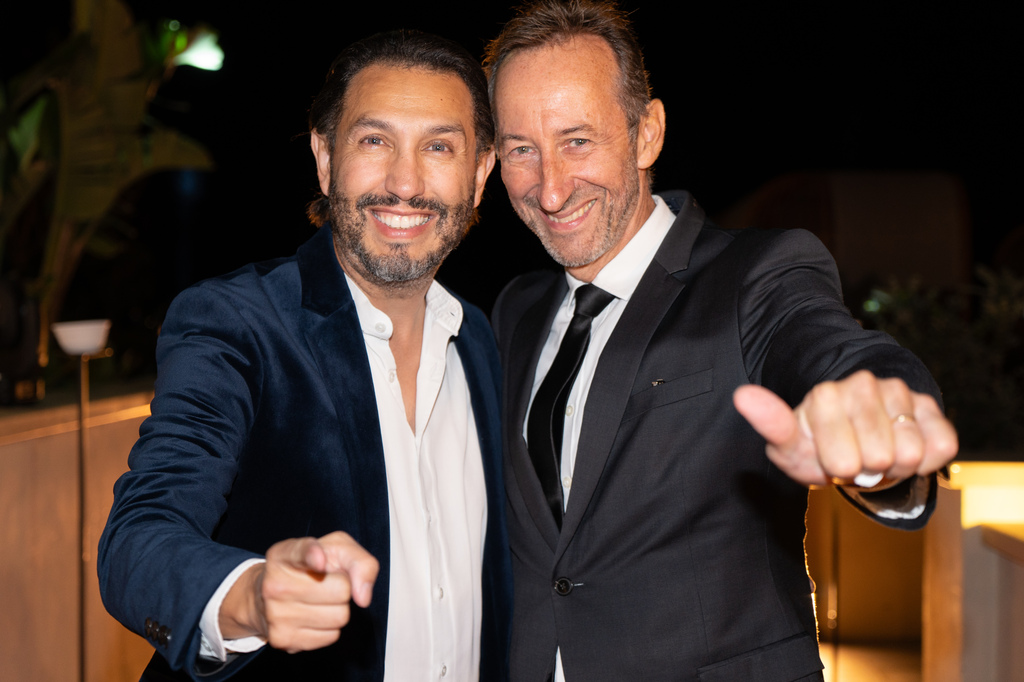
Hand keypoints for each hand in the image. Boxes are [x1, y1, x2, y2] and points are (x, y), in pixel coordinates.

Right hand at [220, 531, 378, 652]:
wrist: (268, 595)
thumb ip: (360, 562)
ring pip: (339, 617)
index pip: (300, 552)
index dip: (312, 554)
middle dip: (343, 588)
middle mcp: (274, 583)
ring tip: (319, 600)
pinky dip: (329, 627)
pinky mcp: (281, 639)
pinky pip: (331, 636)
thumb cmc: (310, 568)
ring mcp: (275, 613)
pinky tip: (312, 617)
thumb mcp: (337, 550)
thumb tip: (363, 597)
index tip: (319, 559)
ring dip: (338, 609)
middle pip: (341, 590)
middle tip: (327, 584)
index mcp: (284, 554)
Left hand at [733, 370, 957, 486]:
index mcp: (825, 394)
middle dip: (869, 470)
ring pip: (910, 452)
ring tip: (878, 453)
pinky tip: (905, 448)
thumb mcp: (791, 447)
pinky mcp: (929, 405)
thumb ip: (771, 424)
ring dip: (897, 466)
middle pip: (880, 456)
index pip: (844, 458)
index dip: (840, 469)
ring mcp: (897, 391)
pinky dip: (925, 461)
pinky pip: (940, 446)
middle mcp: (862, 383)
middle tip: (857, 460)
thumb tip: (742, 395)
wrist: (857, 444)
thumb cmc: (819, 448)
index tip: (831, 459)